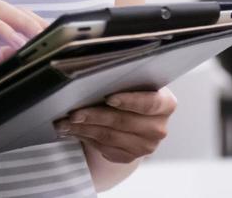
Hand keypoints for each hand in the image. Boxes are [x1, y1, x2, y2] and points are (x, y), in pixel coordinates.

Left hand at [56, 88, 176, 162]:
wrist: (135, 116)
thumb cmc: (134, 92)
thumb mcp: (136, 83)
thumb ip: (124, 79)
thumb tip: (94, 72)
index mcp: (166, 104)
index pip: (149, 103)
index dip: (129, 101)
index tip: (108, 98)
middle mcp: (158, 128)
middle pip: (123, 122)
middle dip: (94, 116)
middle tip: (73, 113)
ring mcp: (145, 146)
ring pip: (109, 137)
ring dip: (84, 129)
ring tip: (65, 122)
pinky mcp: (129, 157)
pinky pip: (104, 148)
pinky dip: (86, 138)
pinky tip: (73, 130)